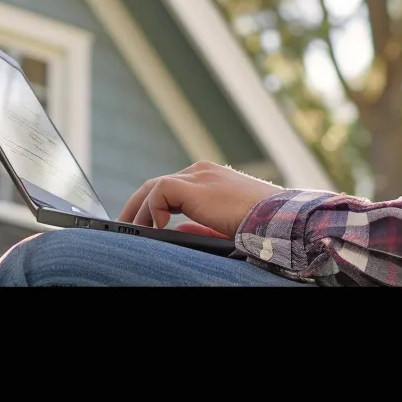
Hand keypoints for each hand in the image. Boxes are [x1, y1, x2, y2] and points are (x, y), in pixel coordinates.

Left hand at [119, 162, 282, 237]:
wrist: (276, 218)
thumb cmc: (257, 224)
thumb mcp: (220, 225)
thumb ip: (197, 224)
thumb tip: (172, 229)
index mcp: (209, 179)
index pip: (172, 186)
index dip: (153, 204)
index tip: (142, 222)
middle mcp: (201, 172)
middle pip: (158, 184)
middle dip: (138, 205)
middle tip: (125, 225)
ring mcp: (198, 176)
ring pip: (154, 186)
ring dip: (140, 209)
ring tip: (133, 230)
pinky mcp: (195, 186)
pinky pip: (160, 191)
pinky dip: (153, 209)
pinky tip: (158, 226)